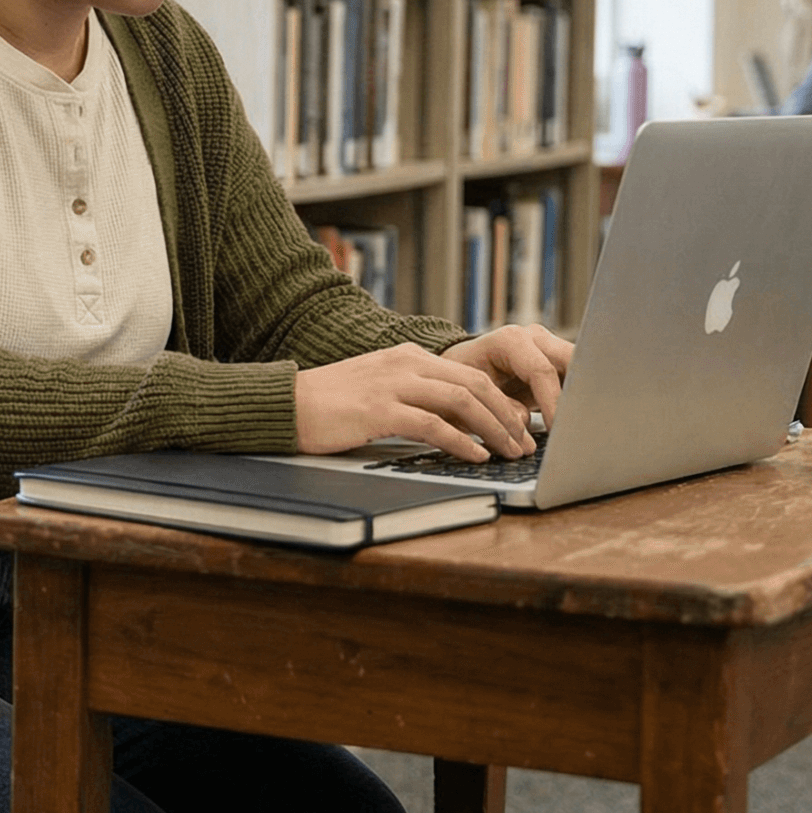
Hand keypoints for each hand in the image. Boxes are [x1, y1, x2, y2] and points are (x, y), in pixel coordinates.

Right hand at [292, 342, 534, 460]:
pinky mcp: (379, 409)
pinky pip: (432, 424)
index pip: (469, 373)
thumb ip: (414, 395)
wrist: (286, 403)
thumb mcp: (380, 388)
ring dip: (493, 429)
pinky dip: (461, 441)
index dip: (500, 401)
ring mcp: (392, 384)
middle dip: (506, 416)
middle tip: (525, 443)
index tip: (518, 427)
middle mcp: (405, 363)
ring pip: (461, 400)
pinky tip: (475, 456)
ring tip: (509, 451)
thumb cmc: (331, 404)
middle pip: (475, 383)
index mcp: (408, 356)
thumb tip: (455, 422)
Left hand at [442, 324, 575, 430]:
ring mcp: (548, 347)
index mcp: (511, 340)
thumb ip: (500, 406)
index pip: (542, 371)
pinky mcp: (557, 361)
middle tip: (579, 427)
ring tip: (581, 426)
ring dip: (581, 396)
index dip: (554, 403)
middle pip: (572, 363)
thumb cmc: (462, 380)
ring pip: (580, 368)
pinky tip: (577, 420)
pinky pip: (576, 377)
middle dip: (577, 395)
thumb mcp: (473, 394)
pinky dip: (577, 398)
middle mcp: (534, 338)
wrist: (461, 368)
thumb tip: (524, 423)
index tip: (559, 430)